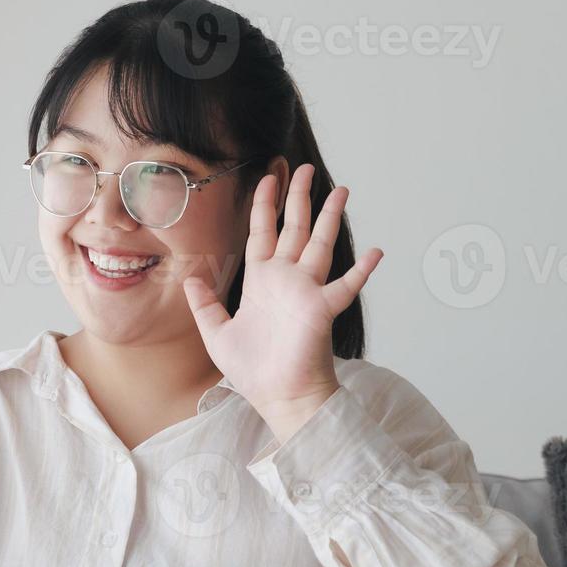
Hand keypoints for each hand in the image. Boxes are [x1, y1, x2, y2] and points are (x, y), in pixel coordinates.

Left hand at [181, 163, 382, 442]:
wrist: (277, 397)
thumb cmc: (253, 371)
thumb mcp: (217, 333)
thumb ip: (204, 305)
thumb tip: (190, 279)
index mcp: (262, 281)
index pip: (262, 233)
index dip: (265, 205)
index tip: (269, 177)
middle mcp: (286, 280)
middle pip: (294, 229)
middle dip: (300, 198)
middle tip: (306, 168)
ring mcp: (306, 292)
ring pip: (319, 245)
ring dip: (330, 218)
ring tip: (342, 190)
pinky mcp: (321, 309)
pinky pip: (345, 286)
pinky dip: (361, 270)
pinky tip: (376, 251)